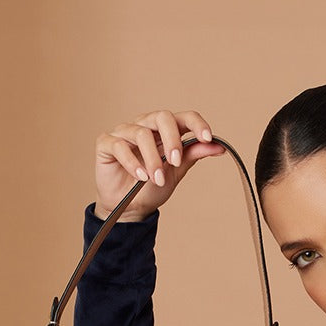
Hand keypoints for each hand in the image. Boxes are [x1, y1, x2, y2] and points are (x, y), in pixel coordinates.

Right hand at [94, 108, 225, 221]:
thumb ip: (193, 155)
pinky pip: (120, 145)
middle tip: (175, 162)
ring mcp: (124, 132)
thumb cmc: (151, 187)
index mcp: (164, 130)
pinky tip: (140, 177)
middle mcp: (145, 125)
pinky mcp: (106, 143)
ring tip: (155, 179)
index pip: (183, 117)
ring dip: (152, 158)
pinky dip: (132, 162)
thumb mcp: (176, 172)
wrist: (129, 208)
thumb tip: (219, 146)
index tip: (207, 138)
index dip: (197, 124)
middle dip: (172, 139)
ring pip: (141, 133)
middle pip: (161, 117)